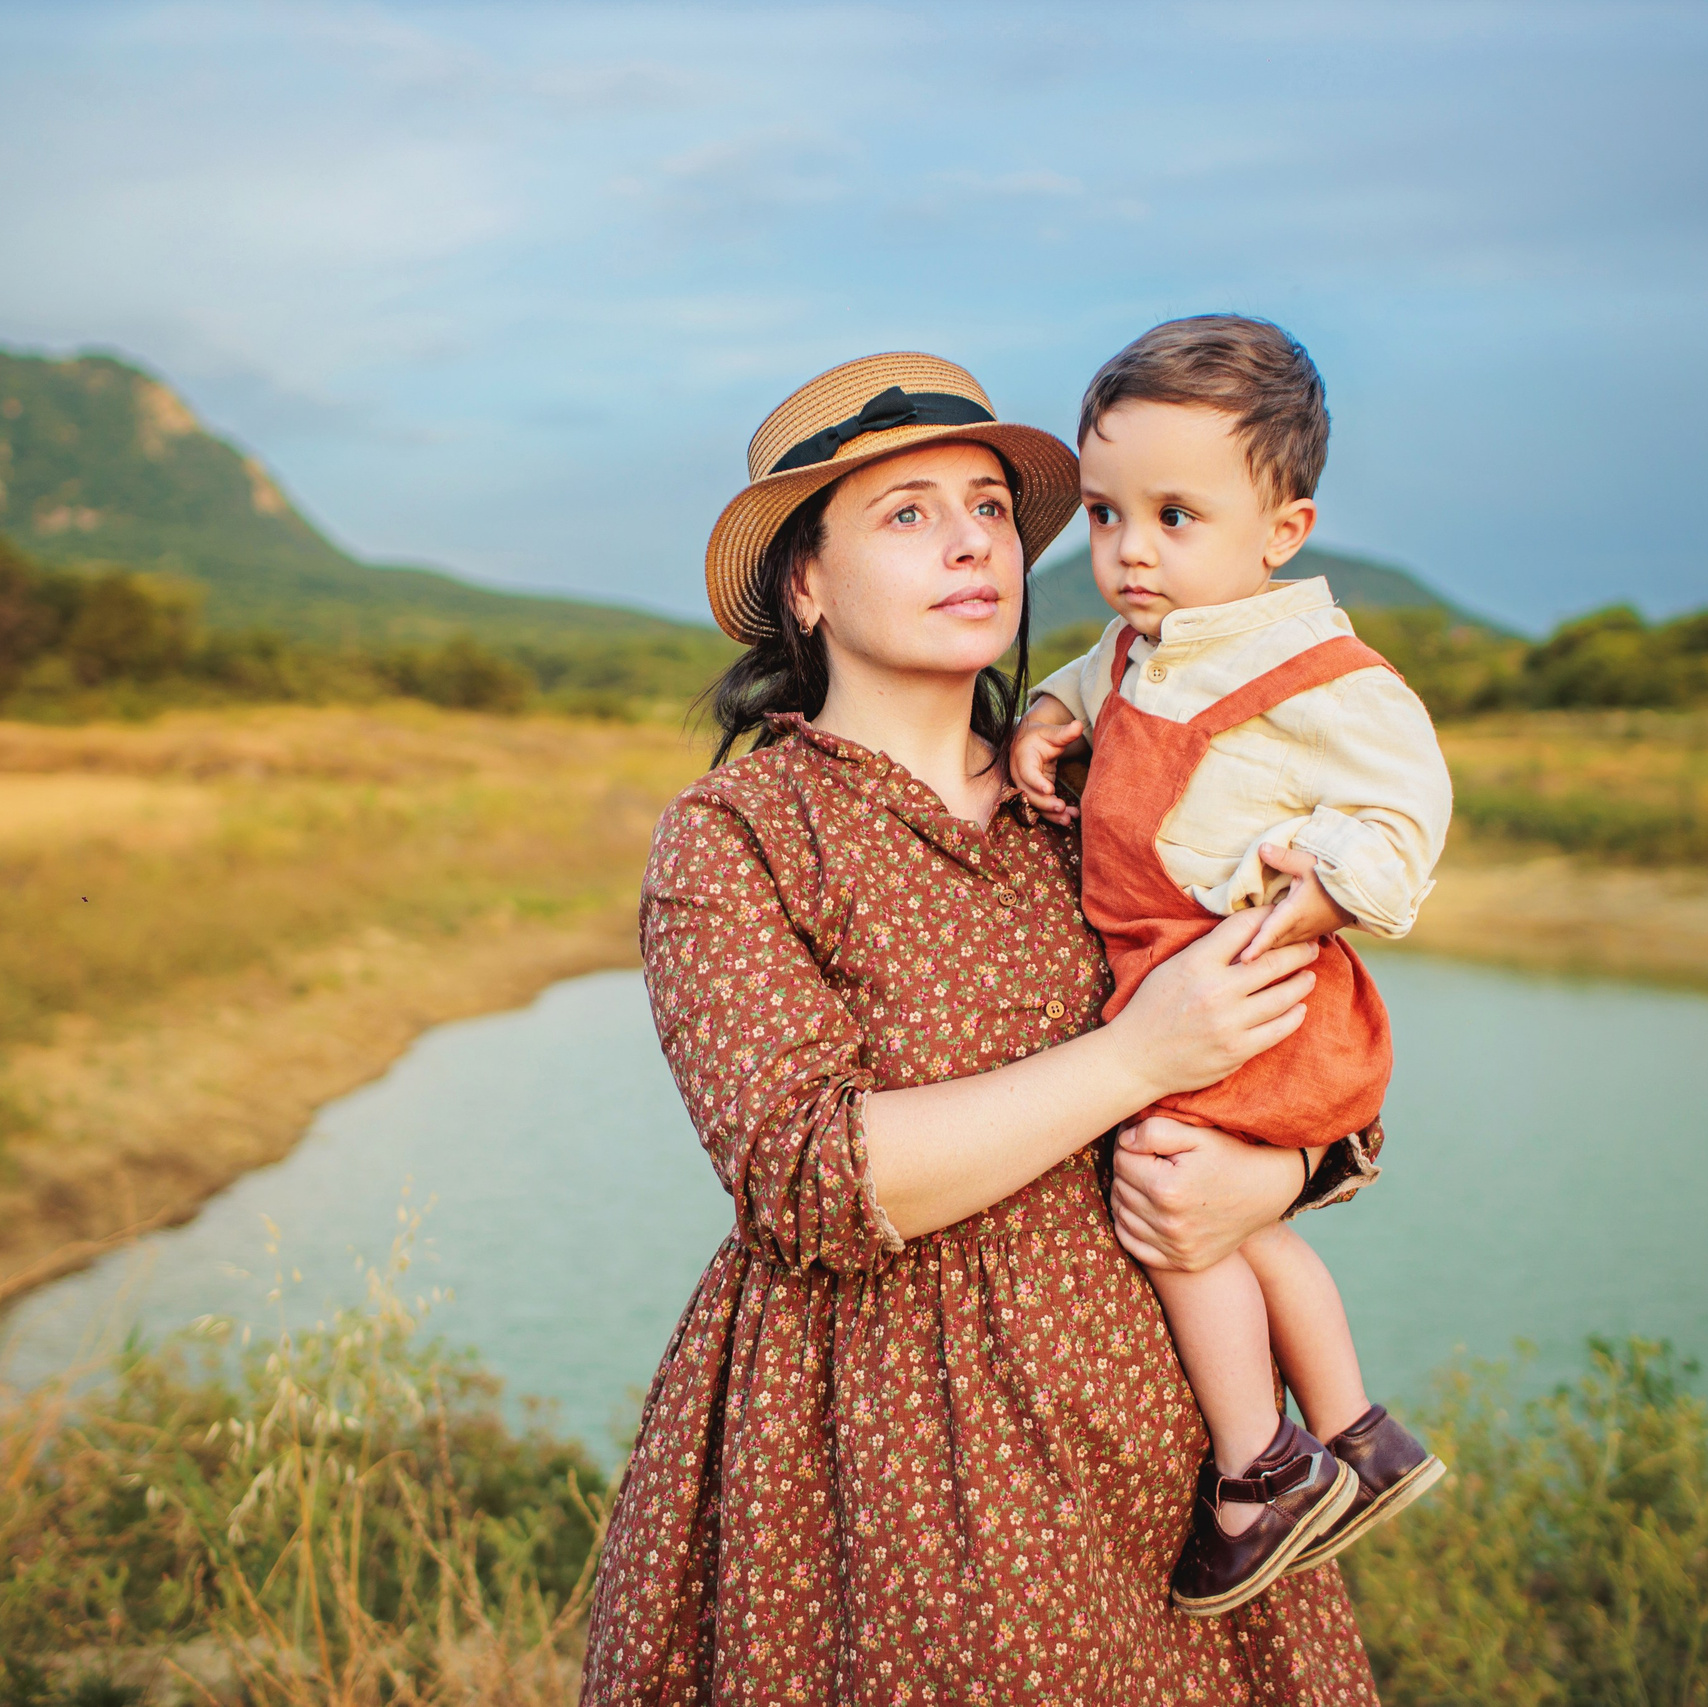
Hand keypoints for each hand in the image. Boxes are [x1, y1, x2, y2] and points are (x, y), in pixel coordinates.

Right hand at [1011, 717, 1084, 826]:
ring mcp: (1025, 786)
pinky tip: (1069, 817)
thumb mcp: (1051, 732)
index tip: (1050, 789)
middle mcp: (1019, 775)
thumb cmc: (1040, 736)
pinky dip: (1053, 814)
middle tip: (1061, 807)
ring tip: (1068, 819)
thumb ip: (1064, 732)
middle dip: (1044, 803)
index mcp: (1023, 758)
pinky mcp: (1033, 793)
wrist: (1028, 742)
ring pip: (1033, 804)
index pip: (1027, 772)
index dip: (1036, 782)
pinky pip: (1040, 807)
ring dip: (1049, 814)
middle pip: (1028, 793)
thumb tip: (1078, 725)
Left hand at [1109, 1116, 1301, 1270]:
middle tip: (1148, 1159)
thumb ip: (1153, 1131)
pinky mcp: (1182, 1262)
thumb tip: (1122, 1142)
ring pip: (1122, 1215)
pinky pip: (1133, 1245)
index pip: (1121, 1160)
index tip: (1145, 1142)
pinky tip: (1144, 1208)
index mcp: (1168, 1189)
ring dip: (1128, 1195)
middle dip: (1128, 1169)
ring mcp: (1176, 1248)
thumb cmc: (1230, 1155)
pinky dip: (1130, 1226)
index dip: (1128, 1145)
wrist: (1269, 1190)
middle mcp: (1169, 1223)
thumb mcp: (1196, 1133)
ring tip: (1149, 1180)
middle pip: (1120, 1187)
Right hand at [1112, 907, 1317, 1104]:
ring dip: (1302, 982)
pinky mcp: (1237, 1050)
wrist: (1136, 1057)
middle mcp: (1215, 990)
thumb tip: (1247, 934)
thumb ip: (1208, 951)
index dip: (1268, 917)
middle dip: (1299, 950)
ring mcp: (1229, 1022)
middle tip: (1311, 945)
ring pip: (1283, 996)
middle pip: (1272, 961)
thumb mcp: (1172, 968)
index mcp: (1196, 963)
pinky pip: (1279, 1029)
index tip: (1282, 916)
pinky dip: (1294, 1015)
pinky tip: (1298, 1008)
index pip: (1243, 927)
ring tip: (1308, 976)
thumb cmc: (1152, 1007)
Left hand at [1238, 843, 1353, 962]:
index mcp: (1296, 912)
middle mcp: (1299, 928)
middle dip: (1252, 952)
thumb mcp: (1308, 862)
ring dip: (1262, 951)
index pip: (1273, 931)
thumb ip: (1283, 858)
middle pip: (1270, 943)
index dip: (1258, 946)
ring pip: (1278, 946)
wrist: (1362, 890)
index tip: (1245, 960)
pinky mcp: (1309, 935)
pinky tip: (1258, 949)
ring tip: (1237, 958)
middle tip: (1229, 961)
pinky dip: (1273, 947)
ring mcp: (1305, 934)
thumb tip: (1261, 848)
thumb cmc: (1334, 875)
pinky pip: (1286, 944)